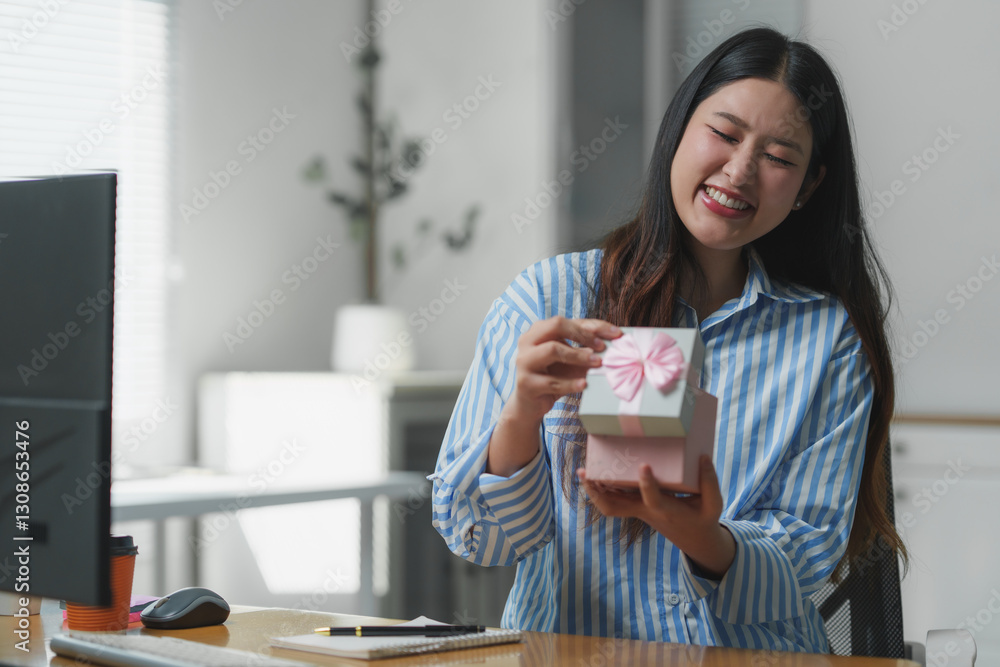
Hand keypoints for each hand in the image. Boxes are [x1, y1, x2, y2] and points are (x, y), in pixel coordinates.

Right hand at [486, 316, 619, 477]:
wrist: (529, 406)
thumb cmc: (552, 378)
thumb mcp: (569, 362)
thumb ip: (584, 350)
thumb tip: (611, 344)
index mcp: (538, 331)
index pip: (568, 321)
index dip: (594, 325)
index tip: (615, 333)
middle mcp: (527, 341)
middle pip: (556, 325)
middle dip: (583, 335)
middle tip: (603, 347)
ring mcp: (524, 361)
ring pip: (552, 349)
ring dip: (578, 355)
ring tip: (597, 363)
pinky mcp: (525, 383)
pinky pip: (552, 381)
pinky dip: (570, 383)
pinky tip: (584, 384)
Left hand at [577, 456, 735, 577]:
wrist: (695, 540)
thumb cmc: (703, 519)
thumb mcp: (713, 505)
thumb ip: (709, 482)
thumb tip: (703, 457)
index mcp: (667, 510)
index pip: (653, 498)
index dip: (647, 484)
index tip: (644, 465)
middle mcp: (647, 511)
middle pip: (615, 508)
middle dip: (598, 492)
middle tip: (585, 473)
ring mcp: (638, 511)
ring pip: (610, 506)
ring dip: (594, 491)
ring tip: (582, 471)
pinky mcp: (636, 507)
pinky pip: (614, 501)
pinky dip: (602, 489)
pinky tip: (594, 473)